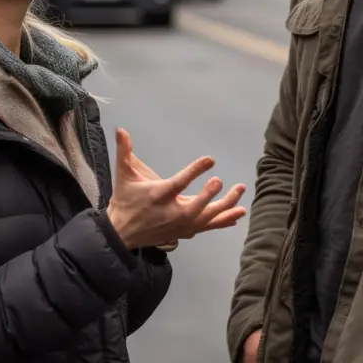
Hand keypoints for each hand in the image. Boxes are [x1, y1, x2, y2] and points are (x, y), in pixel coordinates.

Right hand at [107, 129, 246, 250]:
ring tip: (240, 194)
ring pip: (206, 218)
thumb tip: (121, 129)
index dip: (195, 171)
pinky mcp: (184, 231)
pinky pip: (207, 227)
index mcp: (158, 195)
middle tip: (223, 182)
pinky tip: (237, 215)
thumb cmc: (125, 201)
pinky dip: (222, 221)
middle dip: (210, 196)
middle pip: (196, 207)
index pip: (179, 183)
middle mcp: (171, 212)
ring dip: (225, 207)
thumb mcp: (123, 175)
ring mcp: (180, 224)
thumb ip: (124, 151)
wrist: (123, 233)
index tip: (210, 160)